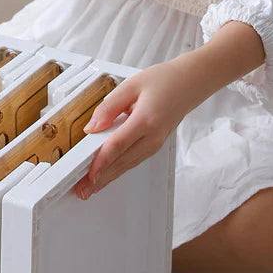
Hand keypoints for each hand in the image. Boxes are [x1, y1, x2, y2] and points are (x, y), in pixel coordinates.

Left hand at [73, 58, 200, 199]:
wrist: (190, 84)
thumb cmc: (164, 82)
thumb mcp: (131, 85)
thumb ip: (109, 107)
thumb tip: (92, 126)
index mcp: (146, 120)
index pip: (118, 145)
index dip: (102, 162)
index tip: (89, 174)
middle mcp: (153, 136)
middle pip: (121, 161)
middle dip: (100, 178)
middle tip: (82, 190)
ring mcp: (155, 144)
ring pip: (127, 165)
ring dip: (107, 178)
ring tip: (89, 189)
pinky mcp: (154, 146)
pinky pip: (133, 161)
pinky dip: (118, 171)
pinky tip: (106, 177)